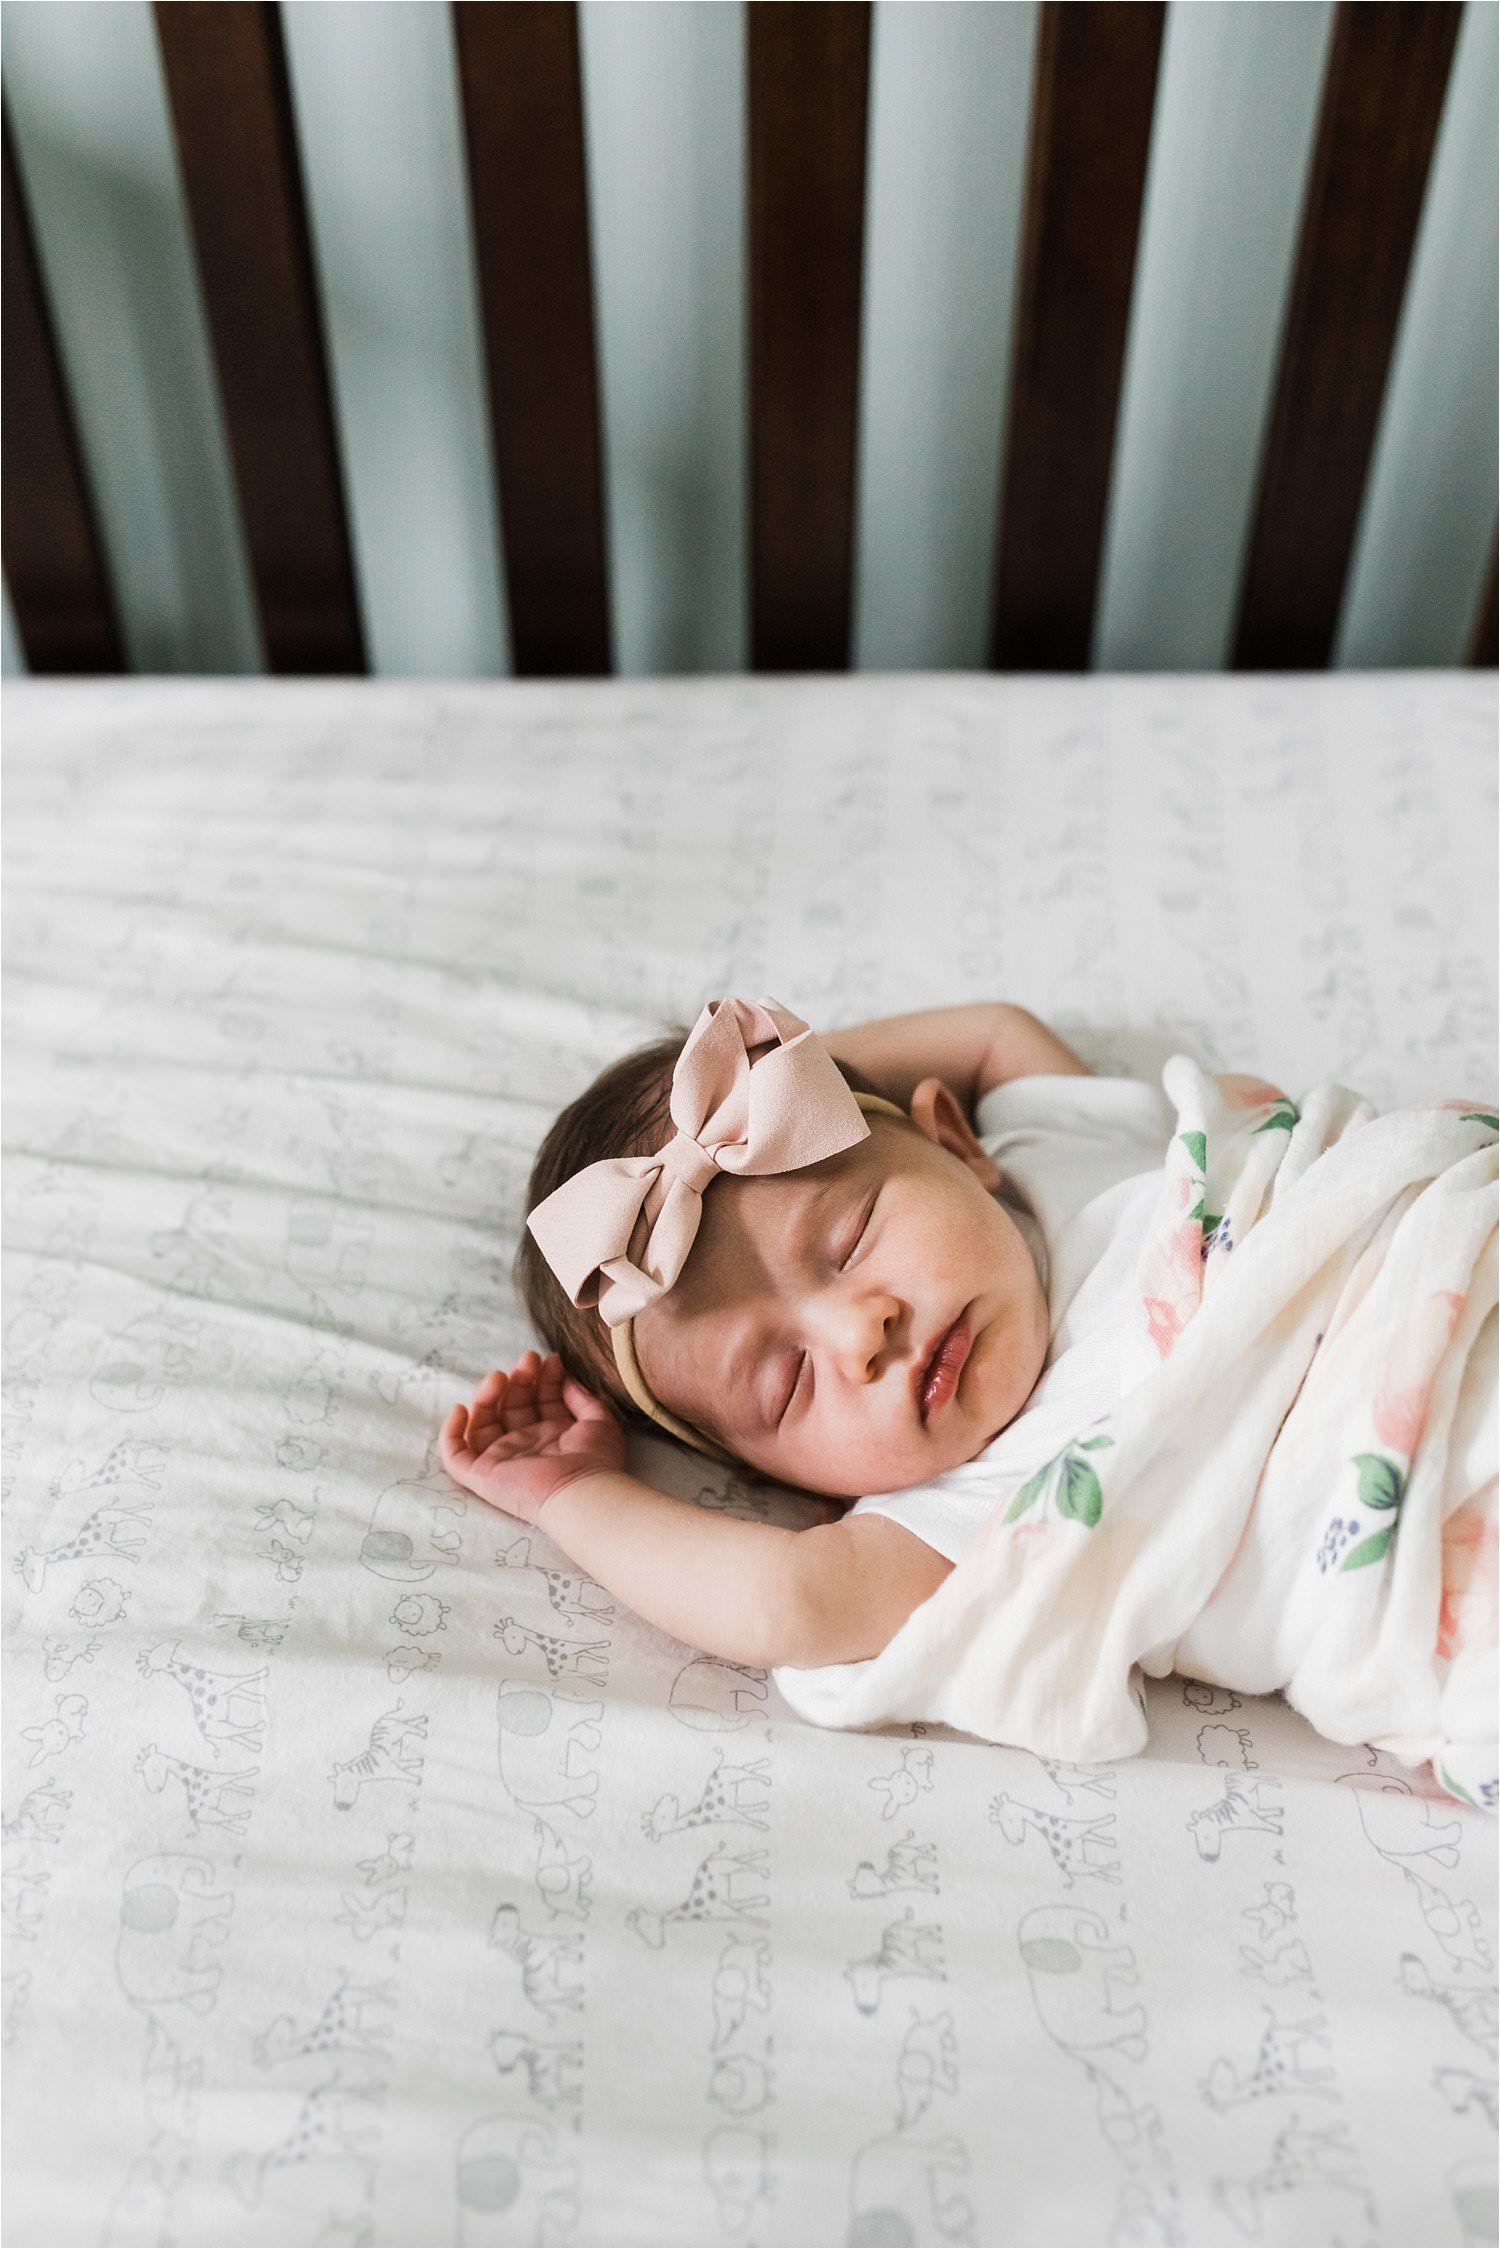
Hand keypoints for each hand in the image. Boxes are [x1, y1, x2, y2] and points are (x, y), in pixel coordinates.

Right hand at [440, 1352, 626, 1526]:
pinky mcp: (483, 1475)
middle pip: (510, 1406)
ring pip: (482, 1422)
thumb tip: (565, 1377)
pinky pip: (455, 1455)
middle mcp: (527, 1446)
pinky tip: (462, 1408)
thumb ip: (581, 1397)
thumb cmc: (595, 1460)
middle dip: (519, 1379)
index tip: (552, 1360)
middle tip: (529, 1359)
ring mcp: (503, 1460)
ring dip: (487, 1395)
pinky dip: (451, 1432)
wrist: (581, 1491)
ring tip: (500, 1377)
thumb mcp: (598, 1420)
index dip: (543, 1378)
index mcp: (553, 1436)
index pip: (539, 1400)